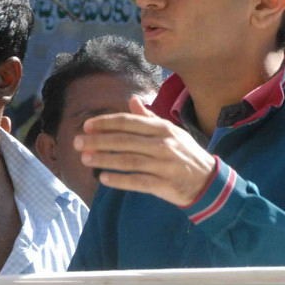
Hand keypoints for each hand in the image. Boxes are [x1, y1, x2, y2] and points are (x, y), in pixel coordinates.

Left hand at [73, 96, 216, 206]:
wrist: (207, 181)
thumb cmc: (185, 153)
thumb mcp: (171, 131)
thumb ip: (149, 117)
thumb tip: (132, 99)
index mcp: (163, 128)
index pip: (129, 122)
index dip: (106, 123)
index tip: (87, 125)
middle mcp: (163, 144)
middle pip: (124, 141)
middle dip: (98, 141)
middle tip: (77, 142)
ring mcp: (164, 165)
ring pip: (128, 160)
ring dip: (104, 159)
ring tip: (85, 159)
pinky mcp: (164, 184)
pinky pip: (138, 181)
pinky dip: (120, 180)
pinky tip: (104, 178)